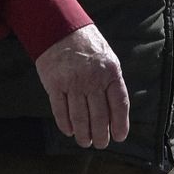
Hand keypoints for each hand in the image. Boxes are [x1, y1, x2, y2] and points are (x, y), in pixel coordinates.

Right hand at [34, 24, 129, 147]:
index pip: (119, 104)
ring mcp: (72, 83)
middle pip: (99, 116)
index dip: (120, 124)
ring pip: (80, 118)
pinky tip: (69, 131)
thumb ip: (112, 84)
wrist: (60, 29)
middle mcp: (92, 79)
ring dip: (83, 135)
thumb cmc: (88, 47)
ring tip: (85, 142)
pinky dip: (65, 125)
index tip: (118, 137)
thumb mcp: (108, 60)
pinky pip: (61, 111)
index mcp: (110, 72)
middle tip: (100, 144)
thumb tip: (116, 114)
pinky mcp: (54, 84)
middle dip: (101, 135)